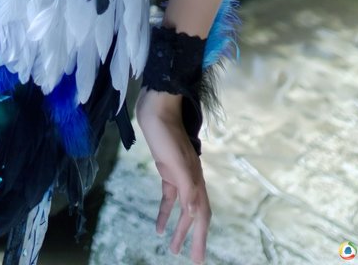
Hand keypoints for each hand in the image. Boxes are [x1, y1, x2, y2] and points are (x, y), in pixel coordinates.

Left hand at [135, 88, 210, 262]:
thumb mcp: (174, 161)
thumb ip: (186, 187)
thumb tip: (193, 213)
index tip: (198, 259)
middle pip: (195, 216)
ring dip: (179, 229)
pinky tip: (158, 226)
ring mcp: (179, 175)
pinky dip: (165, 213)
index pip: (201, 215)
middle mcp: (191, 180)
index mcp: (195, 180)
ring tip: (172, 249)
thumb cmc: (166, 133)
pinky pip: (169, 198)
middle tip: (193, 262)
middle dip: (194, 239)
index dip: (201, 238)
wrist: (156, 108)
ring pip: (183, 209)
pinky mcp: (167, 170)